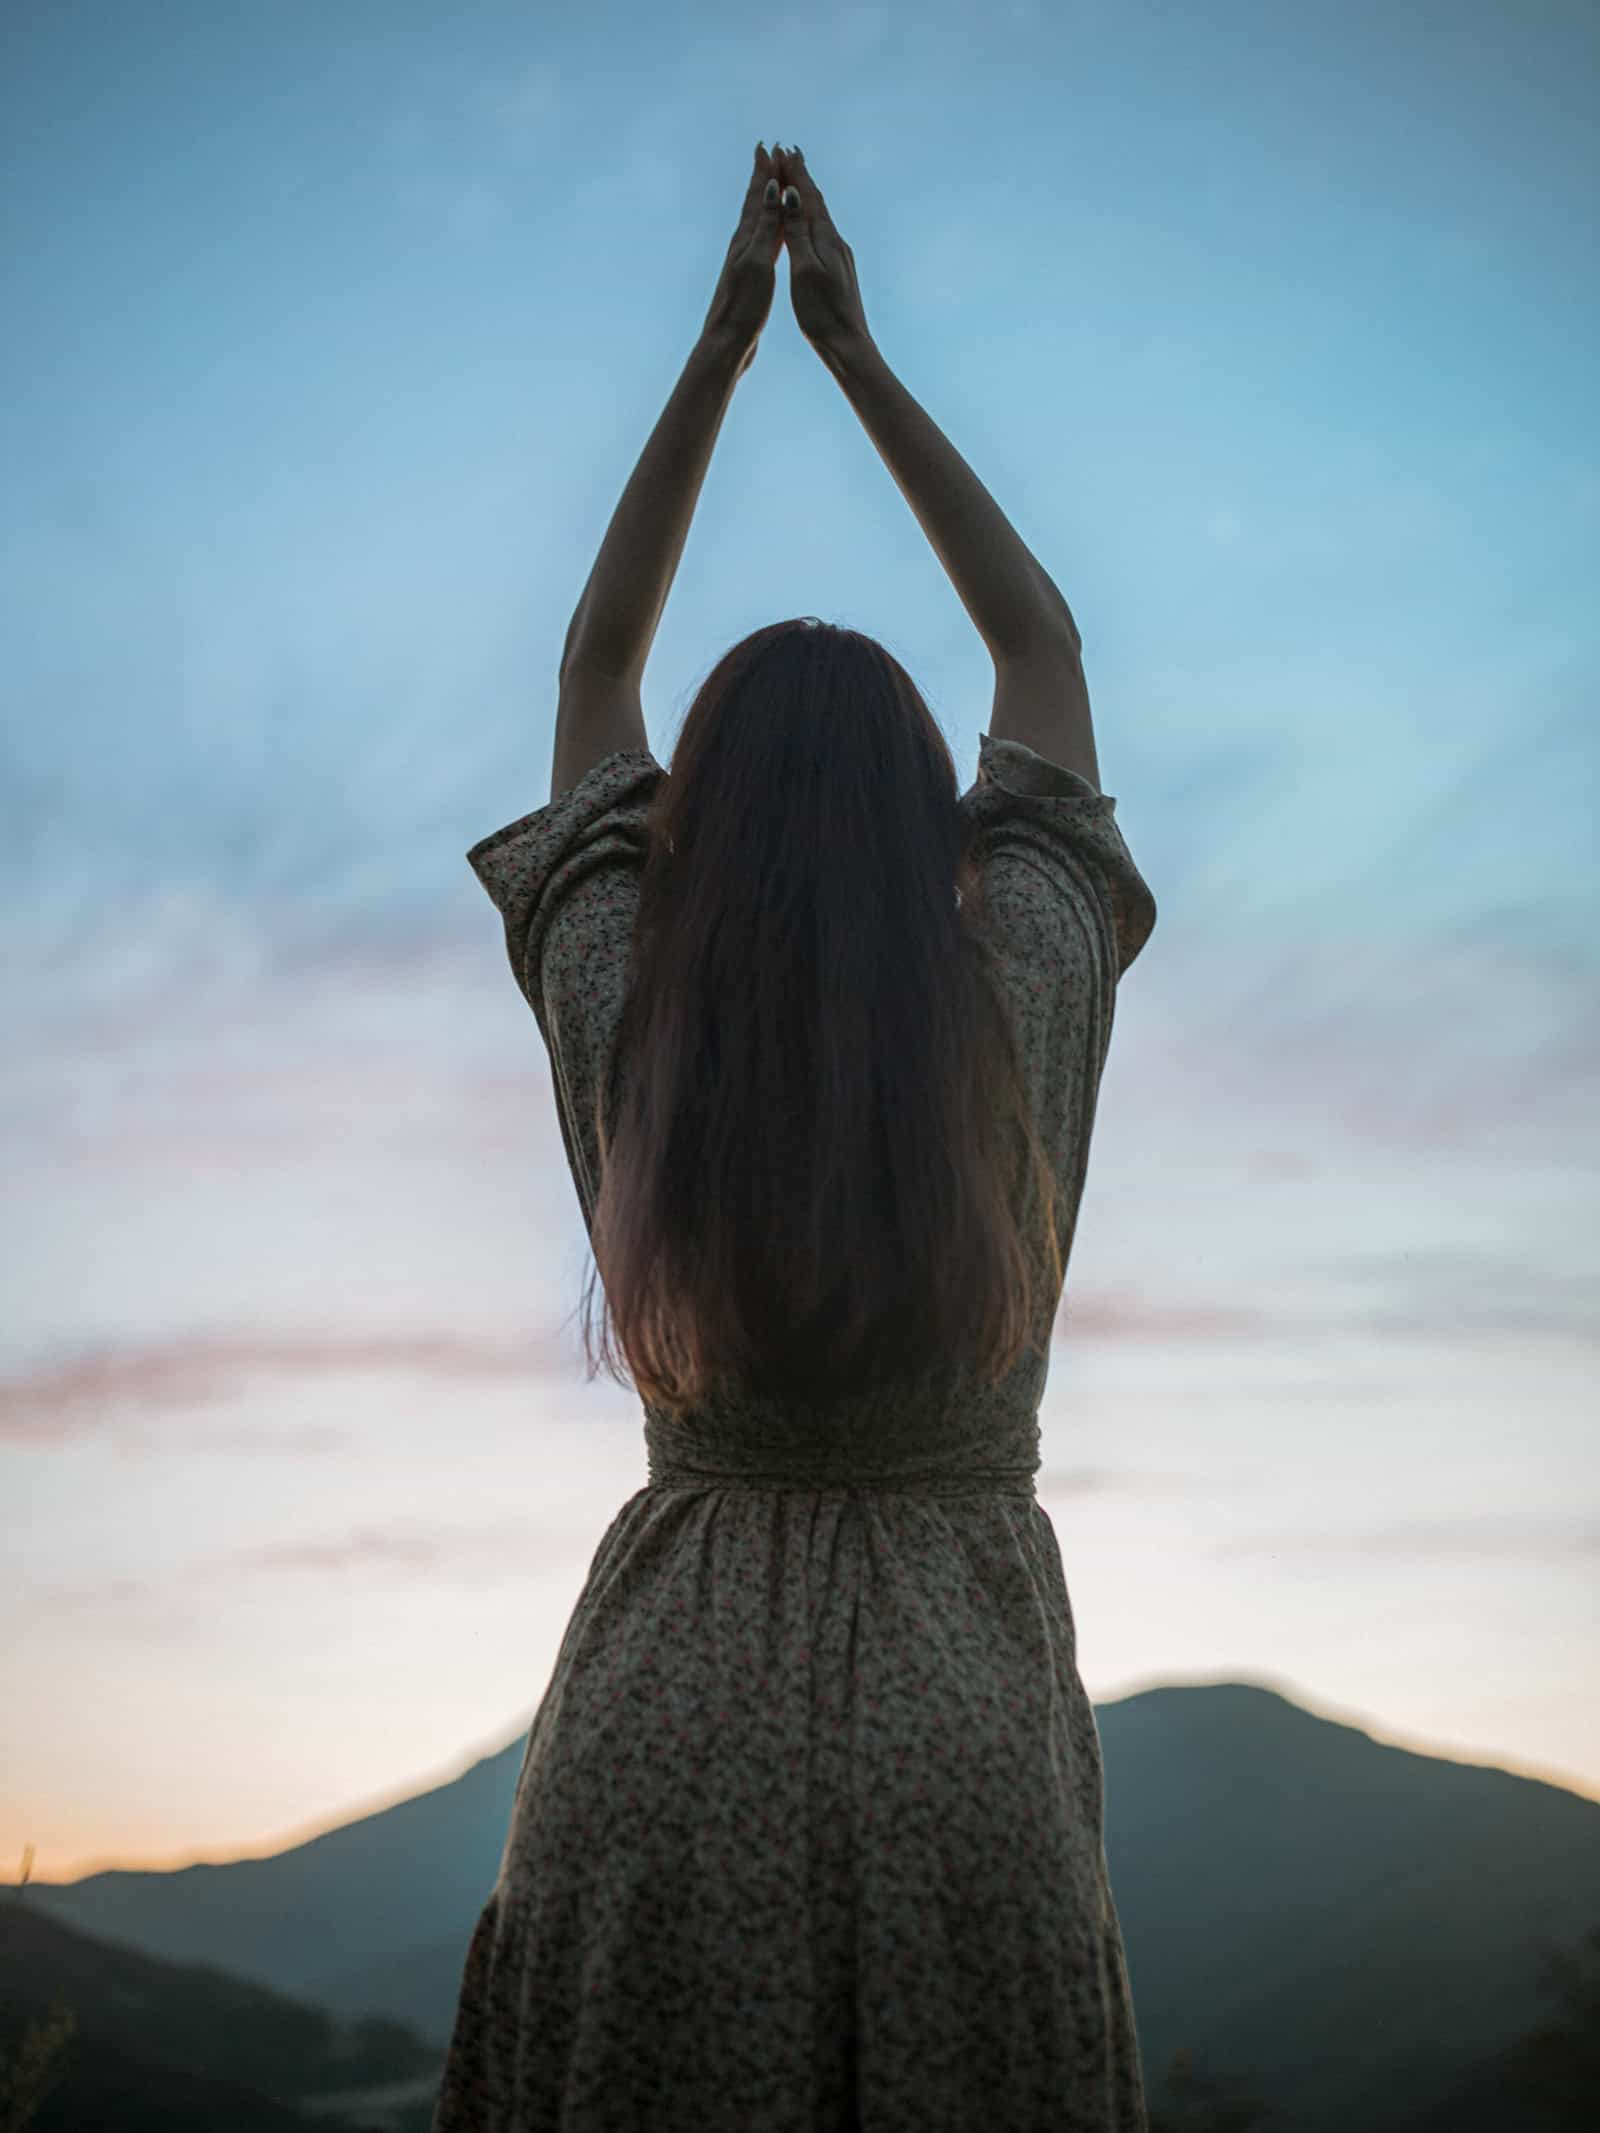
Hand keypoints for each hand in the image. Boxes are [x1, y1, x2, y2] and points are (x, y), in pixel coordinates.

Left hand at [700, 142, 784, 376]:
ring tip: (772, 184)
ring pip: (758, 221)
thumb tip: (770, 188)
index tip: (768, 147)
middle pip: (755, 204)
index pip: (757, 197)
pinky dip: (769, 229)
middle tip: (768, 153)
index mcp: (746, 239)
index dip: (763, 172)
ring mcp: (745, 261)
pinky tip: (772, 232)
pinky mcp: (750, 278)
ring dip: (766, 201)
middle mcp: (742, 246)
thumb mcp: (758, 262)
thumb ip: (765, 226)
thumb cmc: (744, 306)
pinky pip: (762, 243)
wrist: (728, 341)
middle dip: (762, 178)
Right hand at [776, 147, 871, 354]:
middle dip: (800, 178)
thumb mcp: (805, 270)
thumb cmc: (823, 313)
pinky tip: (809, 225)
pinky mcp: (838, 271)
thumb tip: (791, 196)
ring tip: (796, 180)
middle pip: (815, 202)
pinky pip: (821, 235)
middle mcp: (836, 243)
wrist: (848, 345)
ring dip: (805, 197)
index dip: (795, 173)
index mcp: (826, 240)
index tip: (782, 150)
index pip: (808, 197)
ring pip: (819, 217)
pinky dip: (810, 220)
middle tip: (788, 153)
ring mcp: (839, 257)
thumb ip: (798, 232)